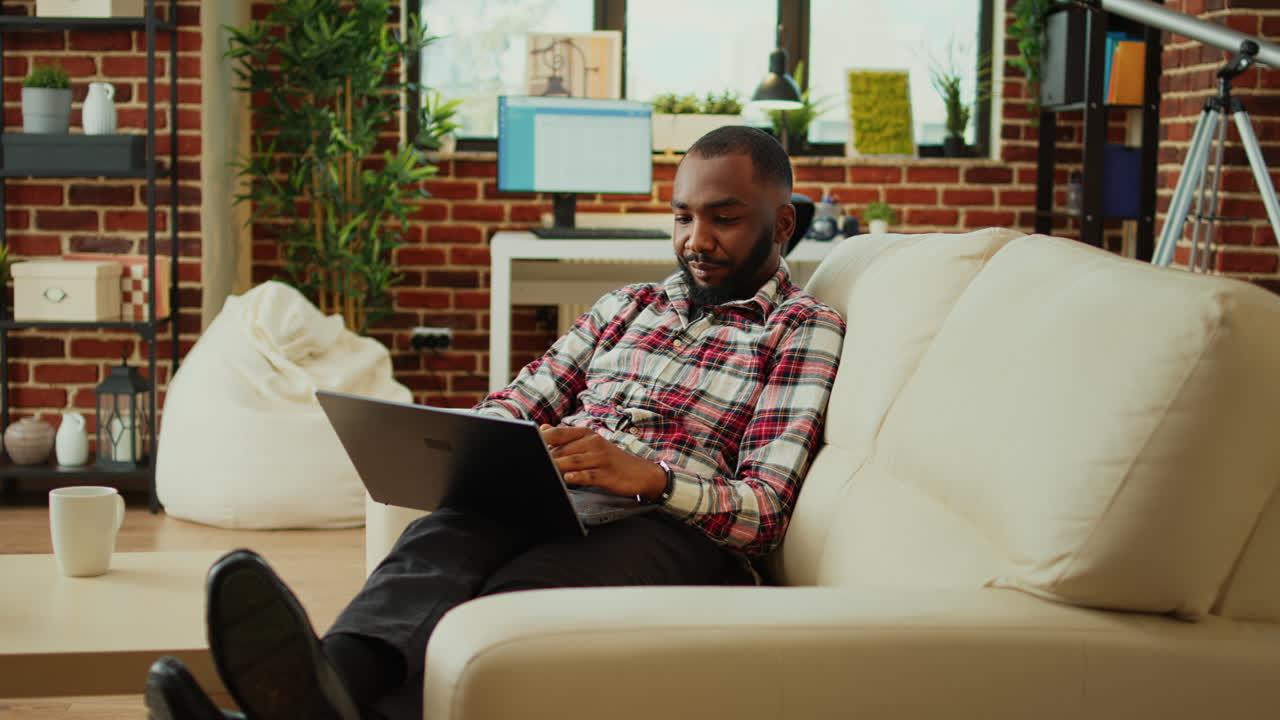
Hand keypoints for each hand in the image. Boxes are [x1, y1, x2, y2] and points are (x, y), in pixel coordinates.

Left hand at [539, 425, 666, 499]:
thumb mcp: (589, 444)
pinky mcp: (607, 474)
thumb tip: (543, 428)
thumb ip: (566, 437)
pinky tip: (567, 479)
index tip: (525, 442)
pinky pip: (588, 475)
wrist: (640, 473)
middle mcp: (593, 443)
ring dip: (557, 467)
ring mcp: (601, 458)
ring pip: (573, 461)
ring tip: (543, 471)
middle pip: (563, 450)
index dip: (541, 438)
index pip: (559, 433)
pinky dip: (577, 477)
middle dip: (546, 457)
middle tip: (530, 462)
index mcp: (586, 434)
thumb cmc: (610, 460)